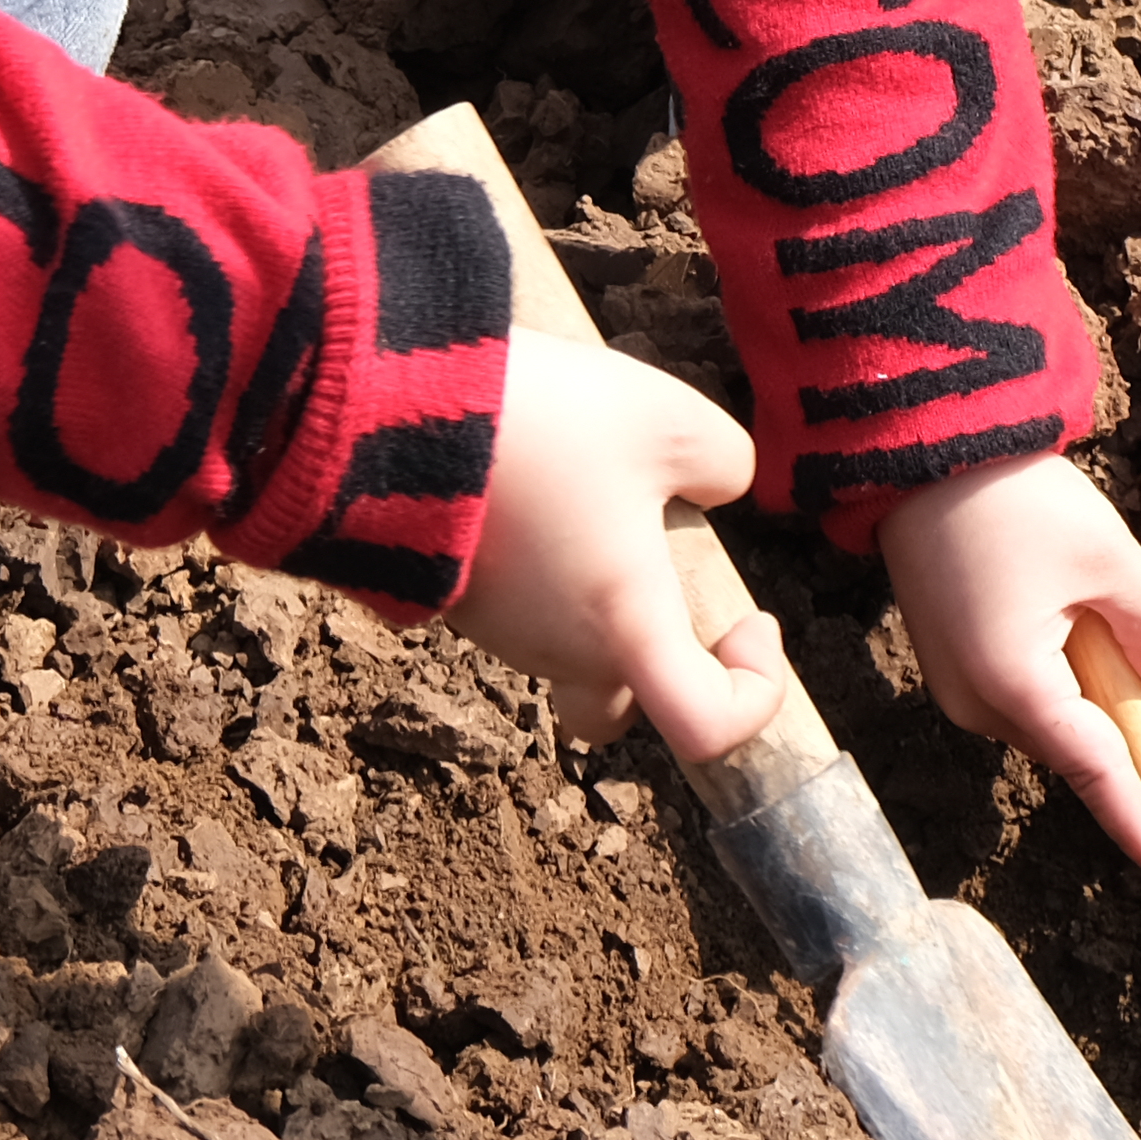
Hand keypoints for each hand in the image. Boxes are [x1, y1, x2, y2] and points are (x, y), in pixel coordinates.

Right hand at [451, 335, 794, 765]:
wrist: (389, 411)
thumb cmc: (542, 428)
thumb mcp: (665, 417)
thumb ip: (722, 459)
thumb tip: (722, 485)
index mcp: (626, 629)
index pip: (707, 728)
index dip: (751, 694)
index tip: (751, 620)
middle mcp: (558, 653)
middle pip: (625, 697)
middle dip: (659, 649)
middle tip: (664, 558)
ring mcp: (495, 631)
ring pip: (566, 646)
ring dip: (595, 588)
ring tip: (590, 480)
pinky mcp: (450, 595)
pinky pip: (515, 605)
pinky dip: (543, 566)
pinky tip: (538, 481)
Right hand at [876, 452, 1140, 886]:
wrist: (920, 447)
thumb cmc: (1014, 500)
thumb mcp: (1109, 557)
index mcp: (1015, 685)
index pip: (1095, 773)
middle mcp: (974, 701)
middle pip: (1072, 742)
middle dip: (1119, 722)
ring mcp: (951, 683)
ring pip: (1045, 714)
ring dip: (1084, 686)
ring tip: (1088, 597)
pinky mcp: (944, 658)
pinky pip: (1016, 687)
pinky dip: (1053, 668)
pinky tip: (1059, 604)